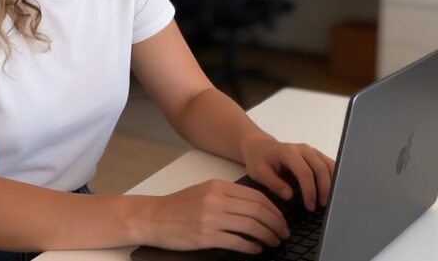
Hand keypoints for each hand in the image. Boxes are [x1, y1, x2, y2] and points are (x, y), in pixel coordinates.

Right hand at [137, 179, 290, 253]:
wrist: (153, 217)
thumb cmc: (178, 206)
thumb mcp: (204, 191)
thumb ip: (227, 196)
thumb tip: (255, 208)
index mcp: (218, 187)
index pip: (256, 197)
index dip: (274, 210)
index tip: (281, 219)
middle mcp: (216, 200)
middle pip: (258, 211)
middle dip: (276, 224)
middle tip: (284, 233)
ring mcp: (211, 218)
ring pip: (251, 226)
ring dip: (268, 235)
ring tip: (275, 242)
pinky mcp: (206, 236)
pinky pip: (237, 242)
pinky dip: (251, 246)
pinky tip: (257, 249)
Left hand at [241, 133, 335, 211]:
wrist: (260, 146)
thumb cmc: (258, 159)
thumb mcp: (259, 172)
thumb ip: (273, 183)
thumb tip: (290, 195)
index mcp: (288, 152)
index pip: (305, 172)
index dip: (310, 191)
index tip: (310, 206)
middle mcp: (303, 149)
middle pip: (320, 169)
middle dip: (324, 189)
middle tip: (322, 207)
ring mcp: (311, 150)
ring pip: (328, 165)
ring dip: (331, 184)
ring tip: (328, 201)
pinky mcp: (315, 154)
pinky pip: (329, 164)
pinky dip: (334, 177)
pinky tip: (333, 190)